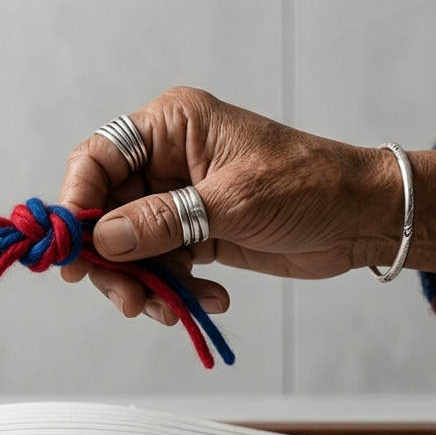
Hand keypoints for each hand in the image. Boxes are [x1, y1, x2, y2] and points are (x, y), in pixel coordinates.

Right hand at [58, 87, 435, 324]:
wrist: (362, 219)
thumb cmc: (310, 185)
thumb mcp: (233, 202)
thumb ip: (163, 221)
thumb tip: (104, 239)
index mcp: (172, 126)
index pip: (98, 157)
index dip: (77, 201)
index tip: (73, 247)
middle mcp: (167, 159)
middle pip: (105, 211)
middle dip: (111, 259)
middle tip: (125, 298)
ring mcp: (178, 199)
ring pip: (128, 246)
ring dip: (143, 283)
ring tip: (168, 309)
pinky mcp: (194, 232)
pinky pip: (161, 265)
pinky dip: (175, 289)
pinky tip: (209, 298)